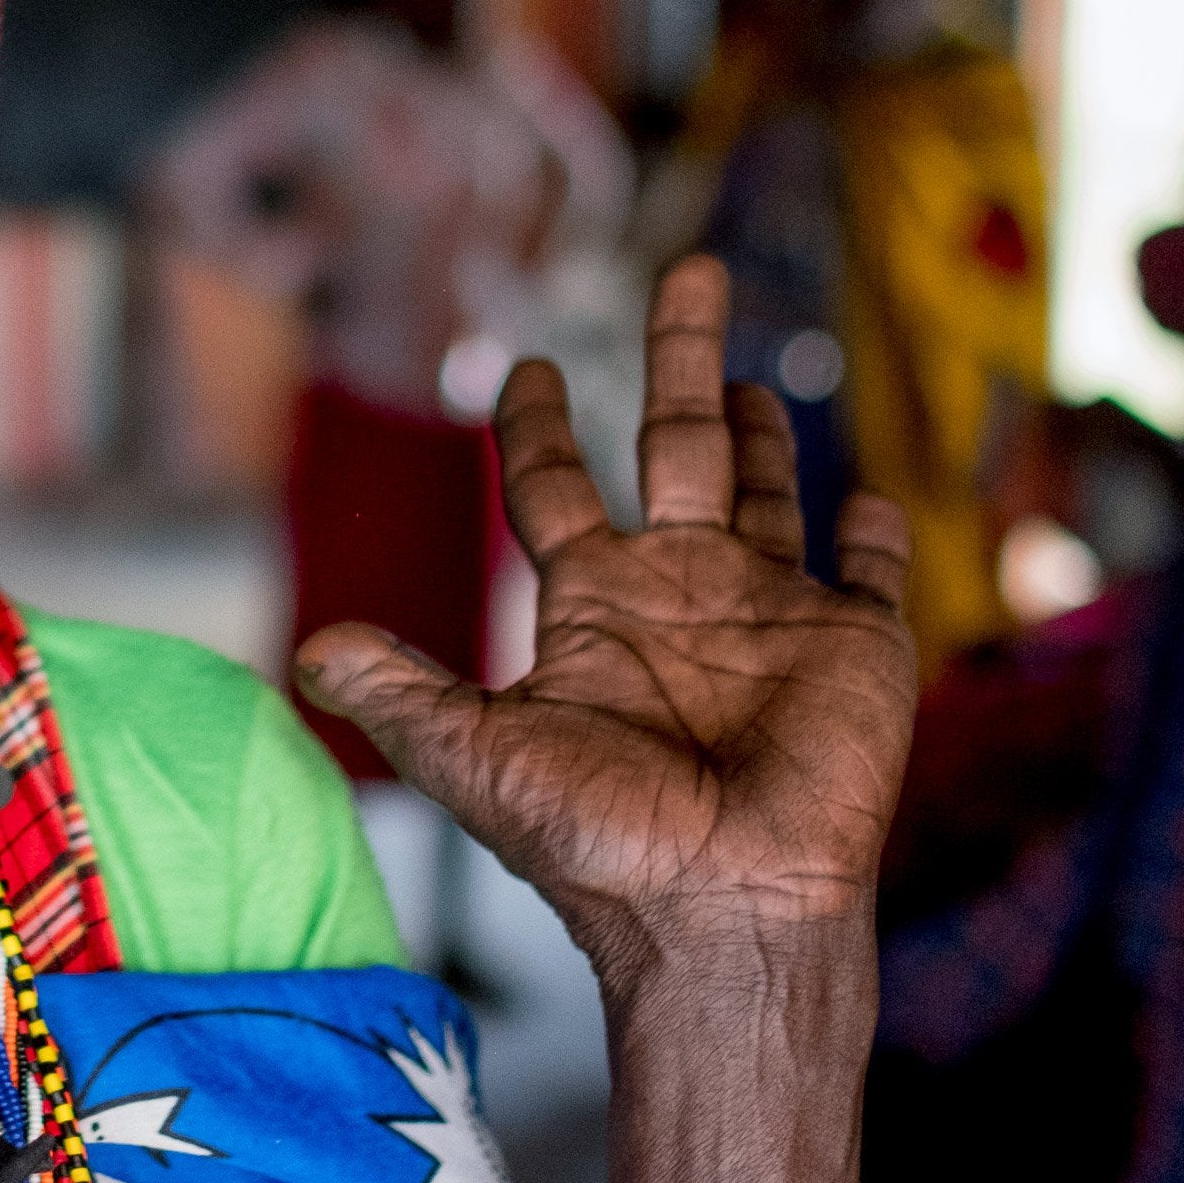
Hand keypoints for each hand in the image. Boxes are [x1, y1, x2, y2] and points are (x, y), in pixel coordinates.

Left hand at [297, 255, 914, 966]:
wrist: (722, 910)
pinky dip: (877, 536)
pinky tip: (871, 502)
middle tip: (681, 272)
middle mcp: (681, 595)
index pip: (560, 489)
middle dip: (678, 358)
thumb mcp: (476, 759)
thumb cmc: (600, 845)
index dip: (543, 427)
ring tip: (746, 369)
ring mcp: (771, 617)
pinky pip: (874, 576)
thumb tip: (306, 650)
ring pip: (769, 489)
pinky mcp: (857, 647)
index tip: (527, 367)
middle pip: (677, 445)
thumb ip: (402, 694)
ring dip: (764, 430)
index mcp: (594, 608)